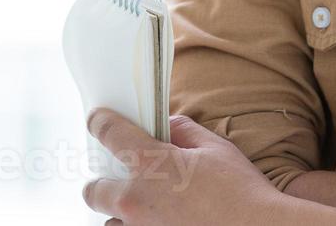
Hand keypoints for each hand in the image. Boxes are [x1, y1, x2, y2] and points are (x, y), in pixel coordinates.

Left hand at [81, 108, 287, 224]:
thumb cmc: (241, 193)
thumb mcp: (216, 148)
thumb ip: (184, 132)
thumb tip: (167, 128)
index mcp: (151, 164)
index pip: (109, 132)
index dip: (100, 122)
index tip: (97, 121)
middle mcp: (137, 201)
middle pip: (94, 190)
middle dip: (103, 182)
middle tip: (122, 179)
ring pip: (110, 222)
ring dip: (122, 214)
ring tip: (148, 209)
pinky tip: (160, 222)